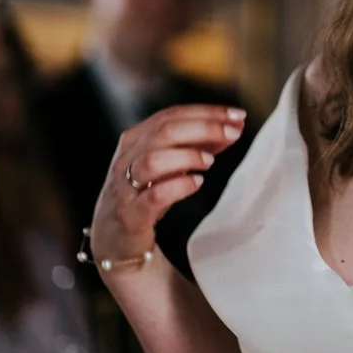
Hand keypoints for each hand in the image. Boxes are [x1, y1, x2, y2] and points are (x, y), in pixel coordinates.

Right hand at [90, 104, 246, 265]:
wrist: (115, 239)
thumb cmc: (146, 194)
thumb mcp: (169, 164)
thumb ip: (198, 144)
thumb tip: (234, 127)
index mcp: (135, 140)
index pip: (171, 115)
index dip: (206, 112)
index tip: (237, 115)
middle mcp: (127, 159)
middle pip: (164, 132)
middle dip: (203, 128)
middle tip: (233, 133)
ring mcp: (125, 187)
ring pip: (153, 160)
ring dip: (187, 156)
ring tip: (211, 161)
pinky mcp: (130, 216)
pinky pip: (152, 197)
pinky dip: (177, 187)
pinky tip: (196, 183)